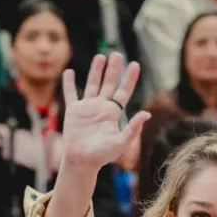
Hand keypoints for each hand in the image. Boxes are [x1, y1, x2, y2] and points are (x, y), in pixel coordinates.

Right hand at [59, 53, 150, 173]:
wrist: (82, 161)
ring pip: (92, 84)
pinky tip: (69, 72)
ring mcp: (87, 108)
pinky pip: (70, 94)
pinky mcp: (73, 111)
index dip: (129, 78)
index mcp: (113, 113)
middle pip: (109, 84)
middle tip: (117, 54)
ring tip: (100, 56)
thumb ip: (133, 128)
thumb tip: (147, 113)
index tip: (135, 64)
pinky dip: (69, 83)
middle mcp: (101, 107)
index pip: (124, 91)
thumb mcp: (121, 142)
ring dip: (96, 71)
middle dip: (114, 69)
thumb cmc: (102, 155)